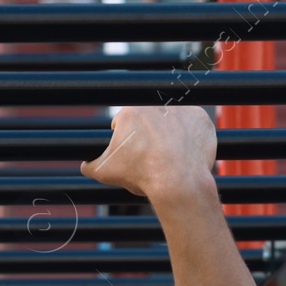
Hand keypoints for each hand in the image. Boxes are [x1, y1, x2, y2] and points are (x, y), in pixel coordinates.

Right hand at [80, 106, 216, 202]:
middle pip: (149, 119)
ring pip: (171, 120)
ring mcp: (182, 109)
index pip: (124, 123)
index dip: (125, 140)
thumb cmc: (143, 175)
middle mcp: (156, 103)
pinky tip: (184, 152)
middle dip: (148, 135)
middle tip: (150, 156)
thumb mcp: (105, 173)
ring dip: (168, 133)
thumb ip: (89, 165)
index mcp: (130, 112)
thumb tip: (85, 165)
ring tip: (168, 155)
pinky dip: (189, 137)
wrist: (178, 182)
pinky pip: (192, 125)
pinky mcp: (201, 118)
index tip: (132, 152)